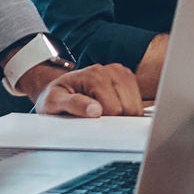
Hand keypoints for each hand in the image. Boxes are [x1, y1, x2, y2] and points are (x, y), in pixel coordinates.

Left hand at [26, 62, 142, 117]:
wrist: (60, 88)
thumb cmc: (56, 97)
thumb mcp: (54, 102)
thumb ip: (74, 105)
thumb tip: (96, 111)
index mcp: (94, 75)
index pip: (114, 110)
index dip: (105, 122)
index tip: (92, 121)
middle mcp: (110, 70)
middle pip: (128, 109)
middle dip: (115, 120)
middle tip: (97, 117)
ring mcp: (121, 73)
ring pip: (136, 108)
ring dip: (123, 115)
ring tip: (104, 111)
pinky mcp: (128, 78)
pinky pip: (138, 104)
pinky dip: (128, 111)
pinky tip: (113, 108)